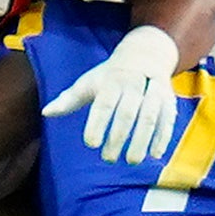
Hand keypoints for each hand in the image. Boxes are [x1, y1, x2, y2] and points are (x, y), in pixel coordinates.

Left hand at [43, 24, 187, 166]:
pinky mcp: (168, 101)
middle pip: (127, 113)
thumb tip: (46, 113)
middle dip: (118, 137)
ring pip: (149, 117)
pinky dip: (162, 137)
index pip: (104, 104)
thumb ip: (68, 99)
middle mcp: (134, 85)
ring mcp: (154, 92)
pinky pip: (167, 120)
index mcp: (111, 81)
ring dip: (142, 140)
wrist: (145, 54)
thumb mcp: (88, 82)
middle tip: (108, 159)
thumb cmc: (110, 75)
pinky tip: (155, 155)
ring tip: (132, 161)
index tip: (90, 144)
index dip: (97, 124)